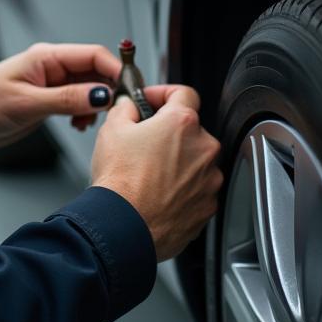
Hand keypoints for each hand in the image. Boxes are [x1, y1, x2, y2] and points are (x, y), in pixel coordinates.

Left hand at [0, 43, 119, 149]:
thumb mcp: (27, 103)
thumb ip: (66, 99)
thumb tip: (102, 95)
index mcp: (48, 57)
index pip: (94, 55)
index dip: (116, 70)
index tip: (130, 89)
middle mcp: (52, 67)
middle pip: (95, 71)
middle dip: (109, 90)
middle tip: (117, 112)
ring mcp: (51, 83)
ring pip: (89, 88)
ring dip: (96, 105)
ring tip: (89, 122)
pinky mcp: (48, 100)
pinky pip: (78, 101)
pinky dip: (84, 113)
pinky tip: (78, 125)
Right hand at [91, 84, 222, 261]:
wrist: (123, 228)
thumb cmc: (120, 182)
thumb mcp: (112, 129)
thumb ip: (125, 107)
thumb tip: (129, 105)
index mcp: (182, 123)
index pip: (183, 93)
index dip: (164, 93)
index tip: (152, 102)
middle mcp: (204, 148)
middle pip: (190, 128)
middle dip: (168, 132)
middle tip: (144, 141)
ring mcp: (209, 179)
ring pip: (196, 160)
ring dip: (178, 160)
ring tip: (150, 172)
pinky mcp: (208, 206)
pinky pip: (198, 188)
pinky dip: (183, 187)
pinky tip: (158, 192)